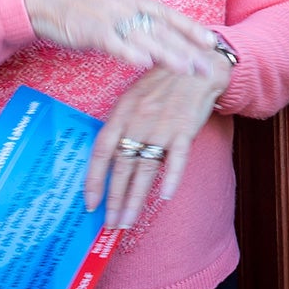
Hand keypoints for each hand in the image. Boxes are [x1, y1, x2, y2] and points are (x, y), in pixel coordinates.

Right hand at [23, 0, 224, 80]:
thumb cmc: (75, 3)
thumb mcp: (110, 4)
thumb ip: (130, 16)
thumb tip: (149, 32)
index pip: (169, 15)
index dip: (191, 28)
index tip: (211, 41)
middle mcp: (126, 6)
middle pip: (163, 30)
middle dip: (188, 50)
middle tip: (208, 66)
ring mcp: (110, 18)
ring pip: (145, 38)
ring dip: (168, 55)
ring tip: (187, 69)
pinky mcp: (91, 30)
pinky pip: (115, 43)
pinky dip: (130, 53)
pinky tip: (145, 63)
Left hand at [85, 59, 231, 228]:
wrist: (197, 65)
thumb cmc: (163, 81)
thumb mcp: (134, 96)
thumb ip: (123, 124)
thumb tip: (112, 156)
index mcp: (122, 112)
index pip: (101, 151)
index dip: (94, 179)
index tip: (91, 203)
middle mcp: (138, 121)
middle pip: (122, 166)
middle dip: (114, 199)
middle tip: (111, 223)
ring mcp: (161, 126)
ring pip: (145, 168)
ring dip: (136, 198)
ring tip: (128, 220)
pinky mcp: (185, 129)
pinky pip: (177, 158)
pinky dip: (171, 178)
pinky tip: (164, 197)